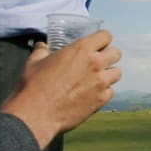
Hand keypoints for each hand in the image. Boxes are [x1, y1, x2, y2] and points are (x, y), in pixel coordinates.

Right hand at [0, 30, 121, 148]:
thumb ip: (42, 50)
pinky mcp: (101, 100)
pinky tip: (91, 95)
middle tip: (97, 63)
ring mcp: (100, 82)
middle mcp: (95, 63)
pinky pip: (110, 92)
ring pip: (117, 73)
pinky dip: (103, 93)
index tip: (97, 46)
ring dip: (108, 75)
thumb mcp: (34, 62)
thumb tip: (41, 45)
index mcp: (81, 49)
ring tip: (96, 80)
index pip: (105, 36)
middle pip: (116, 53)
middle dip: (108, 56)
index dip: (101, 40)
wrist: (35, 115)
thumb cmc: (33, 86)